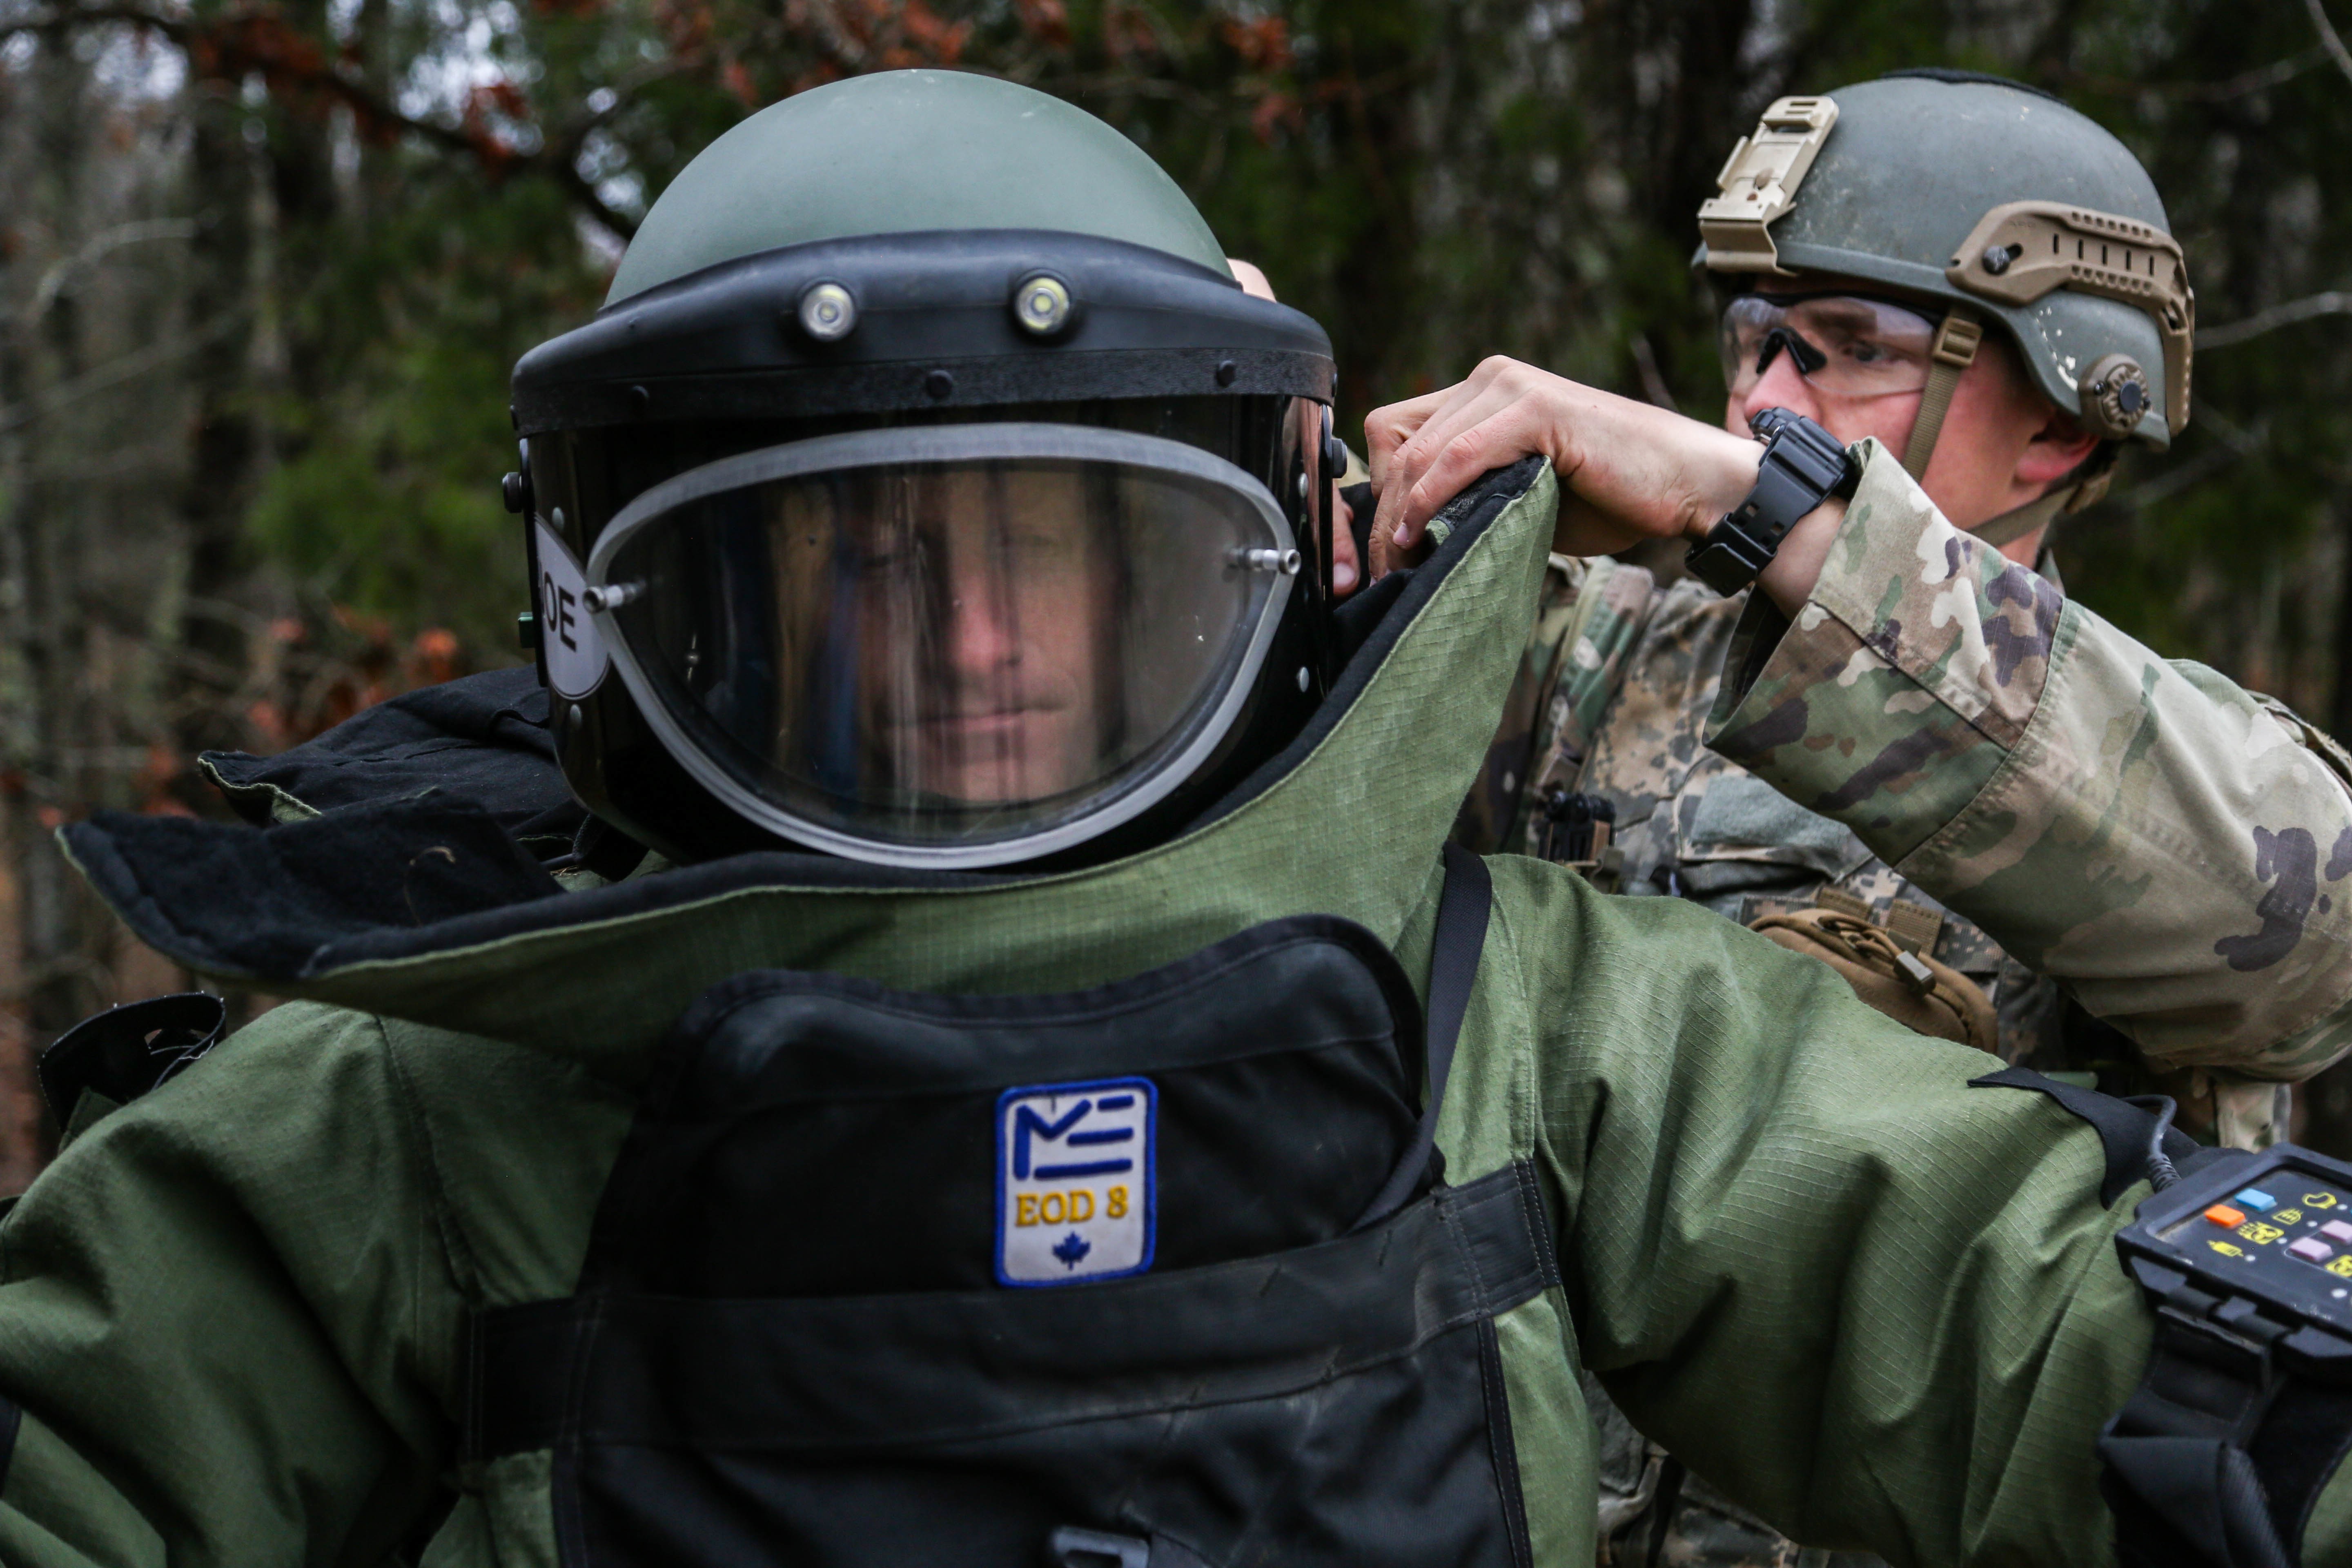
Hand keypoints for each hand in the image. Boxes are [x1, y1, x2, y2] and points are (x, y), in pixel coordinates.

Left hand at [1362, 358, 1767, 578]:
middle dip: (1376, 516)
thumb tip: (1409, 541)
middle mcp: (1490, 379)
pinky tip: (1420, 536)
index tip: (1370, 553)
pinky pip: (1457, 456)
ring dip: (1397, 518)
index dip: (1374, 493)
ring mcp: (1511, 387)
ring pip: (1419, 452)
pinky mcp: (1535, 409)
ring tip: (1397, 568)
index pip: (1395, 432)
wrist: (1684, 484)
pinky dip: (1428, 500)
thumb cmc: (1610, 495)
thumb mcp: (1518, 497)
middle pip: (1396, 442)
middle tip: (1375, 575)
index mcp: (1483, 393)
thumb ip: (1468, 500)